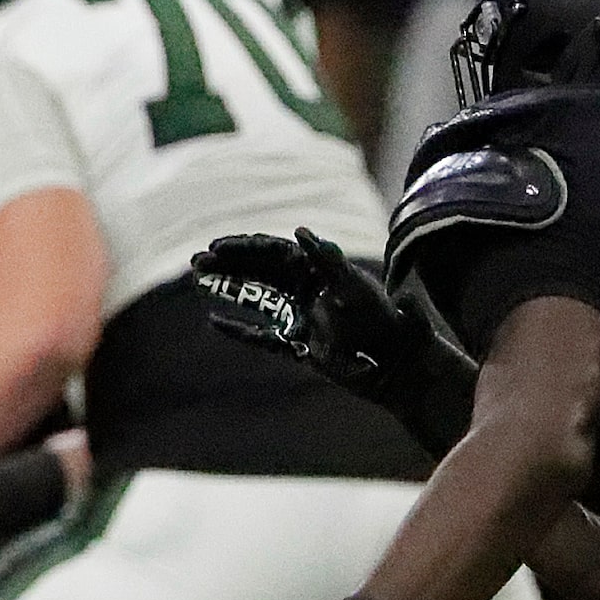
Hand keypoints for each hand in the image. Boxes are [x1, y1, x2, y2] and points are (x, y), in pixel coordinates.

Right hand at [194, 228, 407, 389]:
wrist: (401, 367)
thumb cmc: (387, 325)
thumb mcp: (357, 289)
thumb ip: (331, 261)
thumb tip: (300, 232)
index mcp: (322, 273)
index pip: (276, 253)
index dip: (246, 248)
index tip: (218, 247)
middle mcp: (309, 291)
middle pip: (261, 271)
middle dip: (229, 264)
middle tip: (198, 261)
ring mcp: (302, 318)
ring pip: (257, 298)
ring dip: (228, 288)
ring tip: (199, 280)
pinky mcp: (298, 346)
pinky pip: (261, 336)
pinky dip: (238, 330)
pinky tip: (214, 321)